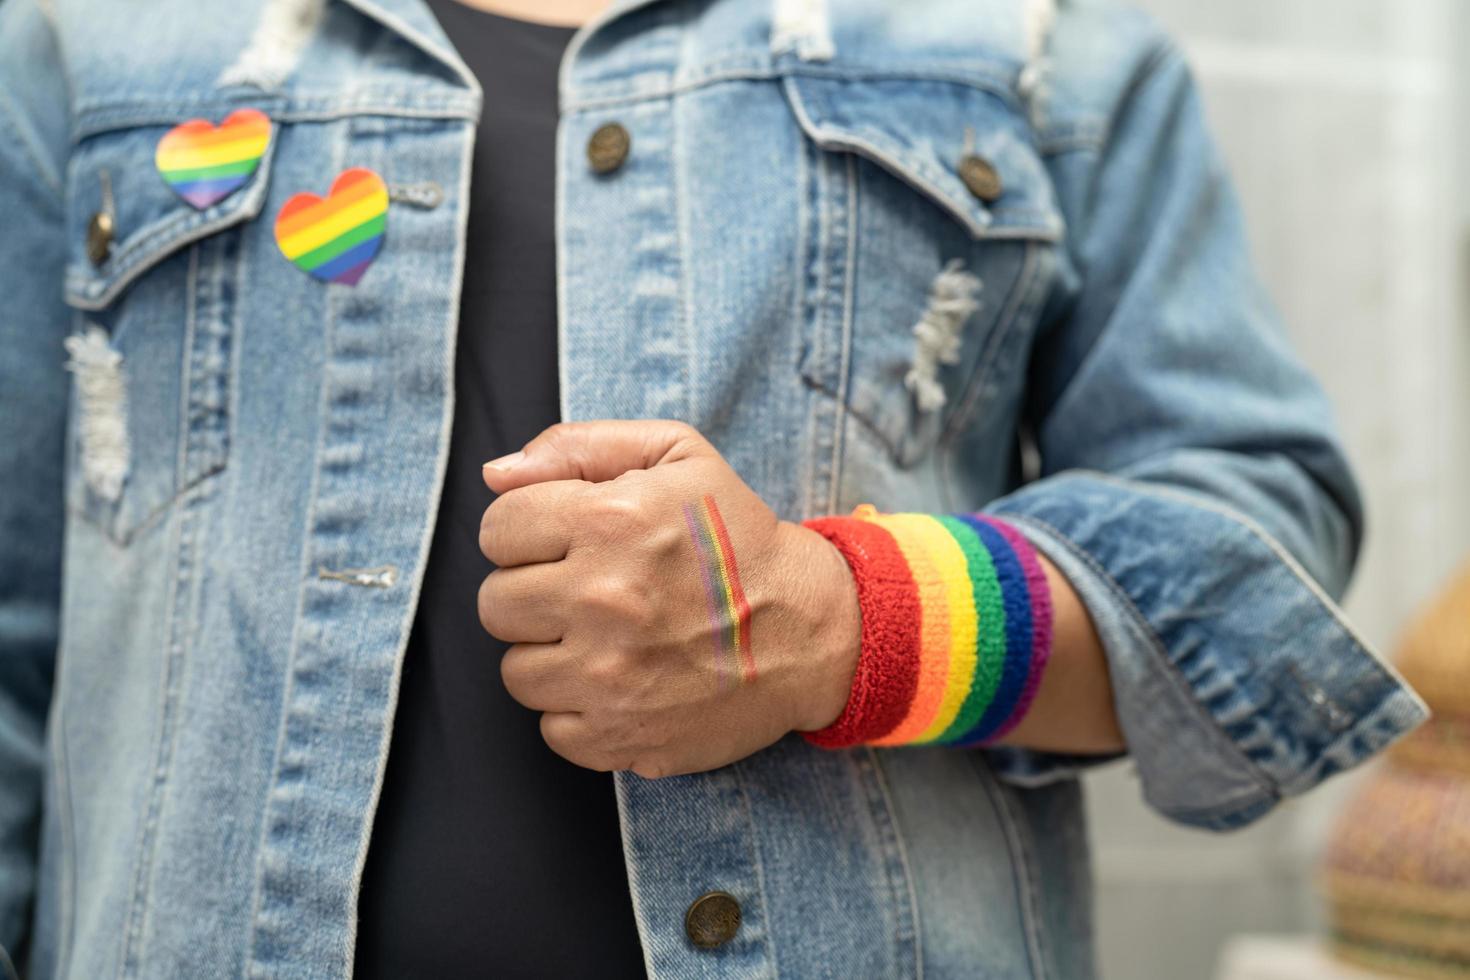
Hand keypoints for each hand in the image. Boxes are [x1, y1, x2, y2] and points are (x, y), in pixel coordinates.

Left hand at [478, 420, 860, 778]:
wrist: (810, 630)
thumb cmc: (739, 538)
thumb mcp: (679, 456)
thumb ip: (580, 447)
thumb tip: (496, 475)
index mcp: (609, 521)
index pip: (496, 529)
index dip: (528, 533)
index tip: (566, 543)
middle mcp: (601, 598)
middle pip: (496, 603)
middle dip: (534, 593)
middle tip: (587, 592)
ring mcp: (609, 676)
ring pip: (517, 671)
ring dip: (553, 655)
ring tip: (607, 639)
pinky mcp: (621, 736)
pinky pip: (552, 728)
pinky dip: (579, 711)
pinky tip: (622, 683)